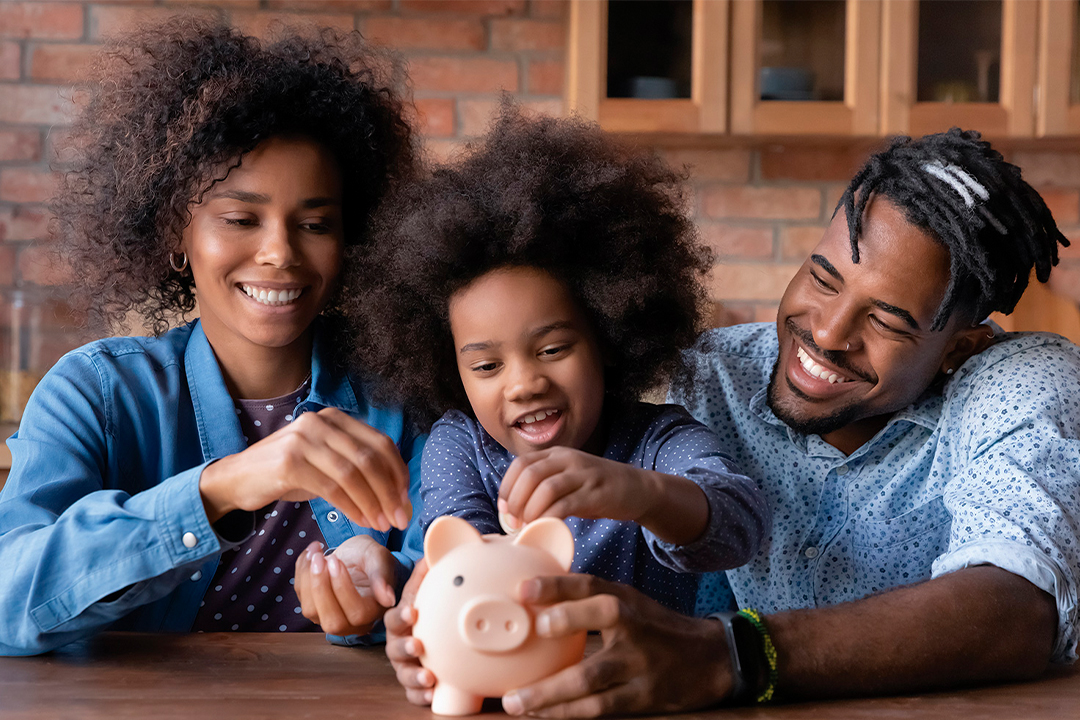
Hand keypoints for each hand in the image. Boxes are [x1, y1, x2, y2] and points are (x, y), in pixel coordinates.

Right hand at [199, 407, 410, 530]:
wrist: (236, 478)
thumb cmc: (287, 474)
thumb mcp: (325, 462)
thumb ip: (357, 468)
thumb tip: (396, 494)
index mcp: (334, 418)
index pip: (380, 443)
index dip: (398, 473)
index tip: (405, 500)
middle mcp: (320, 422)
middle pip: (370, 458)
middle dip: (390, 492)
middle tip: (399, 518)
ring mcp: (304, 439)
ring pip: (354, 473)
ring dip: (373, 503)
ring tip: (382, 524)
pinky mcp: (290, 462)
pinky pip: (332, 488)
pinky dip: (352, 507)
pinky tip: (360, 521)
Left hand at [294, 535, 398, 635]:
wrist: (356, 554)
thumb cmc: (371, 557)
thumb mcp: (380, 558)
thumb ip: (382, 576)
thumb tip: (388, 599)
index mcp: (373, 612)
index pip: (357, 613)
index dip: (343, 589)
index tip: (336, 560)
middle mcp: (352, 622)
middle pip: (332, 622)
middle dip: (321, 589)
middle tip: (320, 559)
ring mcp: (329, 617)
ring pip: (311, 611)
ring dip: (308, 579)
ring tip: (316, 553)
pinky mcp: (313, 607)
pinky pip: (300, 595)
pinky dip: (301, 572)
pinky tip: (311, 553)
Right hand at [384, 558, 435, 705]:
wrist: (419, 626)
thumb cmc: (421, 606)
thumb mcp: (421, 589)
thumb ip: (425, 573)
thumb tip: (432, 551)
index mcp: (399, 620)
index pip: (395, 617)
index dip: (402, 615)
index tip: (413, 612)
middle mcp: (398, 643)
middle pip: (395, 648)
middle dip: (406, 647)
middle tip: (419, 645)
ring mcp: (405, 664)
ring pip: (404, 673)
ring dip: (415, 675)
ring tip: (429, 677)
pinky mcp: (414, 683)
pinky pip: (413, 693)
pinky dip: (421, 696)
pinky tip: (433, 696)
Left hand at [497, 447, 658, 529]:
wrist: (638, 488)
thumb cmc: (596, 489)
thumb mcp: (568, 478)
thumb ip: (543, 485)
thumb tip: (511, 507)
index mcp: (557, 454)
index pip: (520, 464)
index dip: (506, 487)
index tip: (504, 509)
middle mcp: (568, 459)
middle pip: (529, 474)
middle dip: (515, 501)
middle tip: (513, 522)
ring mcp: (583, 475)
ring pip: (545, 488)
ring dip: (530, 511)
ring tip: (527, 527)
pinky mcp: (596, 493)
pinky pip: (565, 505)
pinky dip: (550, 518)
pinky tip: (547, 528)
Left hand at [501, 574, 731, 716]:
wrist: (711, 660)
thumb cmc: (655, 630)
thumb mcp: (630, 604)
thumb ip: (589, 601)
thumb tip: (533, 600)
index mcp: (626, 600)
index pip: (591, 585)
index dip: (558, 584)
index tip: (524, 588)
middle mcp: (634, 626)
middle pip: (602, 616)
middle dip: (565, 621)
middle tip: (530, 629)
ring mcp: (640, 663)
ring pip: (592, 676)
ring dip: (549, 691)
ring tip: (514, 701)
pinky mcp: (643, 697)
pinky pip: (600, 707)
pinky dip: (568, 712)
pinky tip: (540, 714)